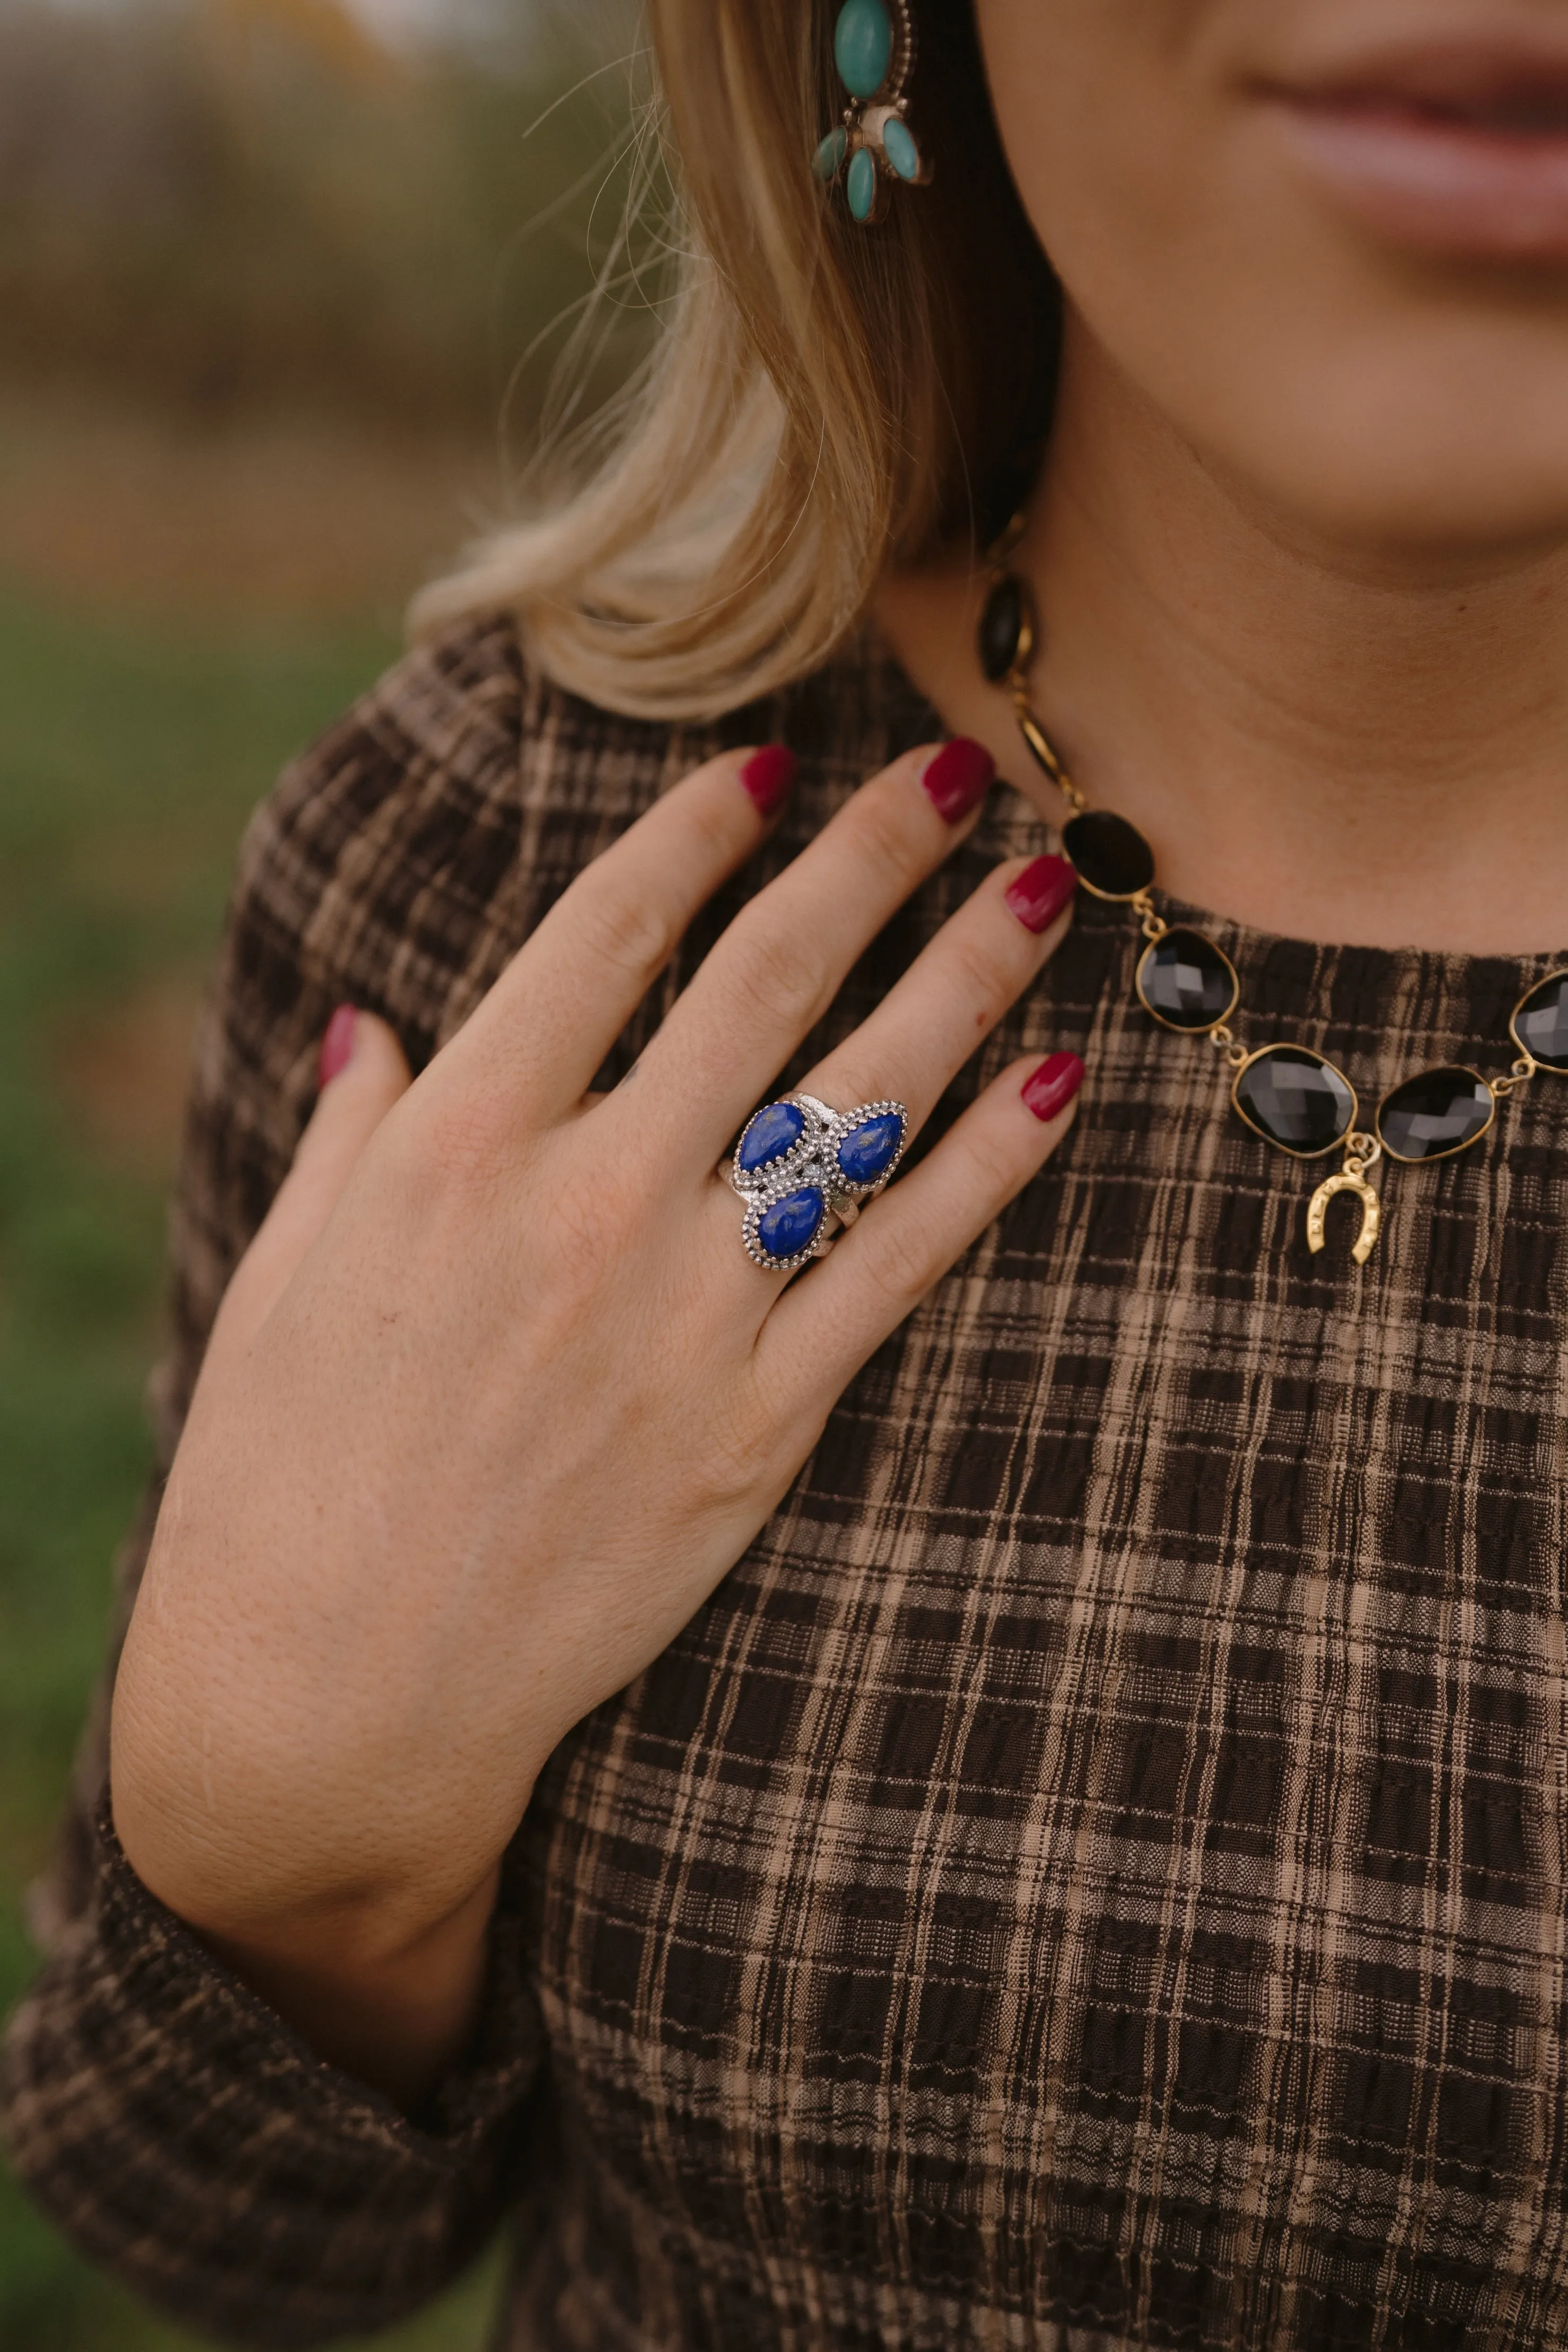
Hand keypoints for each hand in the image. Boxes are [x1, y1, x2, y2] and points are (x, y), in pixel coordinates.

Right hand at [110, 738, 1081, 2100]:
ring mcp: (685, 1317)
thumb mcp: (286, 1274)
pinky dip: (989, 1170)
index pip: (606, 932)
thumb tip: (376, 1026)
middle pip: (763, 982)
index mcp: (458, 1144)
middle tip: (959, 769)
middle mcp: (586, 1204)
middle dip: (873, 856)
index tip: (773, 762)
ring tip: (1050, 891)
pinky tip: (1057, 1084)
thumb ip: (354, 1135)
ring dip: (965, 978)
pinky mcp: (758, 1429)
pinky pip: (901, 1269)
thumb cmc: (282, 1476)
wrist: (332, 1702)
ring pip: (861, 1106)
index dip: (701, 829)